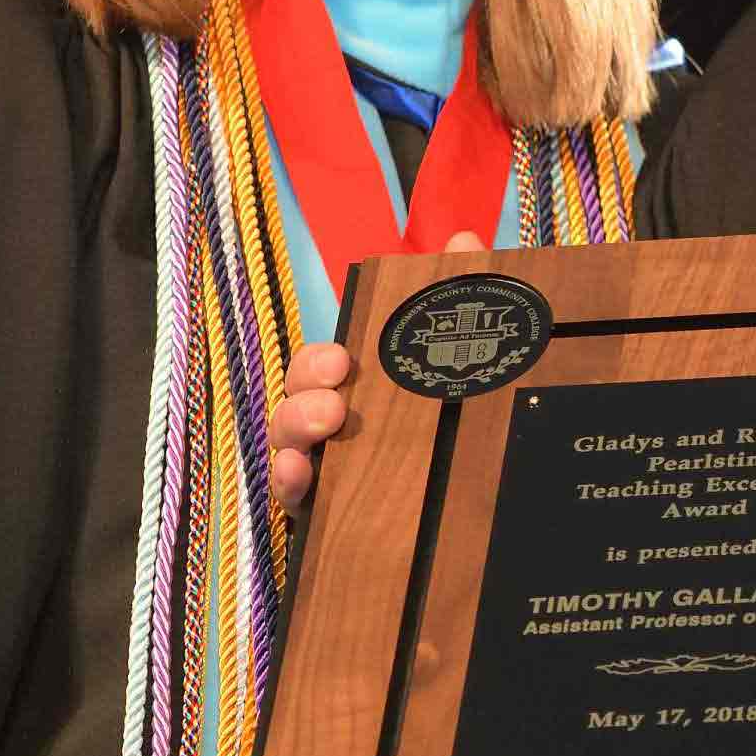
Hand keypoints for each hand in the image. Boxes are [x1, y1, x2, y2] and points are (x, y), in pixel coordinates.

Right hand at [269, 231, 491, 512]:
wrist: (468, 506)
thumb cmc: (445, 413)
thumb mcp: (459, 350)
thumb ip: (457, 293)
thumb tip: (466, 240)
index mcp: (352, 388)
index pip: (316, 368)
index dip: (318, 363)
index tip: (342, 362)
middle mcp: (328, 427)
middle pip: (293, 405)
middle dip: (304, 399)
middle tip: (334, 404)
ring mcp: (322, 472)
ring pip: (288, 449)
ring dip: (296, 436)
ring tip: (323, 432)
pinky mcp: (322, 515)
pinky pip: (292, 500)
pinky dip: (288, 486)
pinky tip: (299, 478)